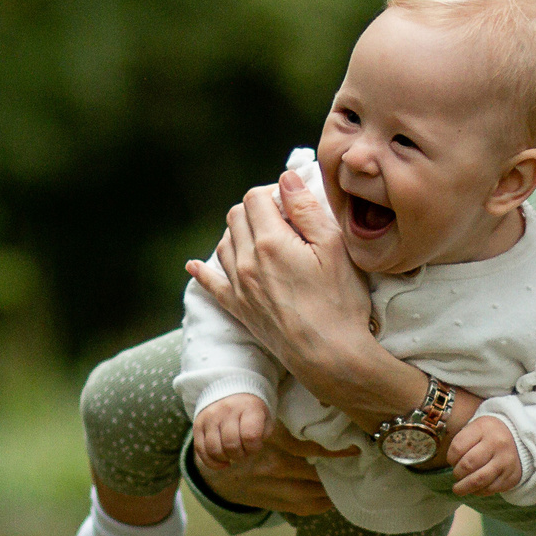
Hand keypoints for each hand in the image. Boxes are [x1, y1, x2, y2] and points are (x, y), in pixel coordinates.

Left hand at [186, 173, 371, 385]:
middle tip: (283, 219)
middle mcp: (247, 261)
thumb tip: (285, 179)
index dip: (274, 193)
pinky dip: (202, 271)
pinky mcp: (239, 308)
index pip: (256, 197)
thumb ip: (306, 210)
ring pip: (224, 243)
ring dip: (238, 232)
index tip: (292, 202)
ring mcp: (240, 286)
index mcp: (271, 241)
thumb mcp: (334, 248)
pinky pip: (211, 284)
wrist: (329, 356)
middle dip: (256, 210)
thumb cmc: (341, 302)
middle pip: (236, 216)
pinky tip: (194, 266)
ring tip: (261, 237)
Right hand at [192, 394, 270, 469]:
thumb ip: (261, 435)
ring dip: (226, 458)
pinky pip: (200, 450)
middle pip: (231, 444)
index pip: (250, 436)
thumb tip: (247, 451)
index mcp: (248, 406)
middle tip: (244, 451)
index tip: (255, 445)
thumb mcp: (265, 418)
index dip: (254, 448)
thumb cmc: (251, 411)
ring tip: (233, 454)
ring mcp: (210, 416)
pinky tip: (223, 462)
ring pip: (214, 449)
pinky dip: (212, 462)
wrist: (231, 391)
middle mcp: (227, 409)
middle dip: (240, 455)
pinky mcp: (198, 424)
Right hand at [196, 424, 349, 518]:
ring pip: (313, 496)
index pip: (313, 450)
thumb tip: (327, 418)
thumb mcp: (265, 425)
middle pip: (317, 477)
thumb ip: (290, 425)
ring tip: (345, 481)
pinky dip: (321, 504)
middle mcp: (272, 469)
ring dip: (332, 491)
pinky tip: (331, 496)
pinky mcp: (273, 505)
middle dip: (337, 473)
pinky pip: (304, 509)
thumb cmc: (245, 441)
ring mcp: (271, 490)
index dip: (337, 451)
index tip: (355, 448)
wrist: (216, 471)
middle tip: (355, 466)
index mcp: (272, 444)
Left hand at [448, 416, 522, 496]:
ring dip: (464, 487)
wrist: (519, 439)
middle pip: (467, 465)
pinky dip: (479, 491)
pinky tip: (475, 488)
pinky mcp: (511, 476)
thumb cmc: (490, 434)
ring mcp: (506, 461)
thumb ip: (462, 441)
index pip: (458, 447)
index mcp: (484, 428)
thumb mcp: (476, 427)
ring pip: (478, 480)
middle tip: (456, 475)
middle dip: (457, 473)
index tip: (451, 461)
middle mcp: (497, 443)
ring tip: (458, 489)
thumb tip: (451, 465)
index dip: (450, 458)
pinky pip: (490, 489)